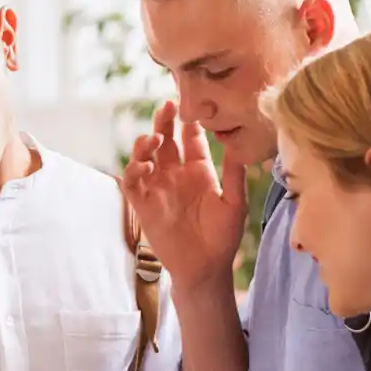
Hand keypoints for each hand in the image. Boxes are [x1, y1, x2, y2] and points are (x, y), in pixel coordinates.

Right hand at [122, 101, 249, 292]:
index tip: (191, 103)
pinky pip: (132, 183)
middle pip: (165, 140)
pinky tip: (147, 165)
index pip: (191, 139)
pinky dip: (134, 170)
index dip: (190, 122)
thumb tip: (238, 145)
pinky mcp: (144, 205)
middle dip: (164, 121)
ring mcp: (158, 189)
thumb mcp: (234, 204)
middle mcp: (176, 175)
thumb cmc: (223, 238)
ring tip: (155, 139)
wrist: (205, 268)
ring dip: (146, 144)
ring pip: (144, 157)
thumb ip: (235, 175)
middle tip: (167, 106)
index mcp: (199, 171)